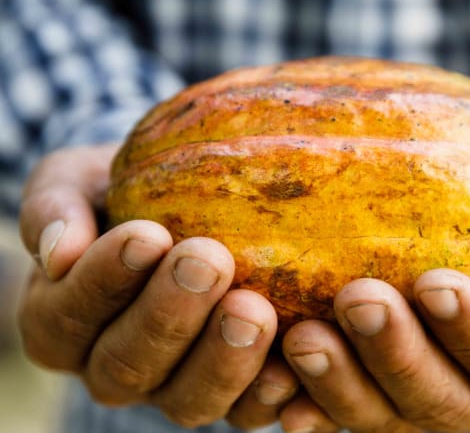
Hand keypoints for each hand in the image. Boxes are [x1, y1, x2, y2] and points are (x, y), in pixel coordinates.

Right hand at [18, 144, 298, 428]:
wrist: (177, 208)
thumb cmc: (121, 194)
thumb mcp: (77, 183)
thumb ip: (54, 207)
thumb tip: (58, 251)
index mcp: (62, 324)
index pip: (69, 315)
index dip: (104, 280)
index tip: (146, 235)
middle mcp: (113, 369)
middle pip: (129, 365)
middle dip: (169, 315)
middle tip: (208, 260)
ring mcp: (173, 388)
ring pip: (189, 400)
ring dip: (223, 358)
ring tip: (255, 308)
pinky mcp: (229, 395)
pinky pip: (246, 411)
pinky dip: (268, 394)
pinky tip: (291, 362)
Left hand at [277, 196, 469, 431]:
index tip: (435, 283)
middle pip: (441, 402)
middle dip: (396, 355)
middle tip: (356, 298)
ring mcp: (428, 409)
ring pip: (383, 417)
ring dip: (341, 383)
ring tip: (303, 337)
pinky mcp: (382, 401)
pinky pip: (342, 416)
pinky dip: (310, 405)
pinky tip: (278, 387)